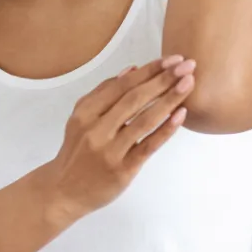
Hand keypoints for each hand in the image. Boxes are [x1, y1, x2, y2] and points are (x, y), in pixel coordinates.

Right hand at [40, 55, 195, 222]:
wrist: (63, 191)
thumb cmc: (77, 152)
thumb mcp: (81, 118)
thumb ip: (104, 93)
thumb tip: (132, 69)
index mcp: (85, 112)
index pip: (122, 85)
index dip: (149, 70)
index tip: (171, 59)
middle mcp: (96, 129)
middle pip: (134, 98)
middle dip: (163, 79)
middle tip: (187, 66)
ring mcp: (110, 151)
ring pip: (144, 120)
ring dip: (169, 99)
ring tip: (188, 84)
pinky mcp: (123, 170)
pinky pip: (148, 146)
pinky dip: (166, 129)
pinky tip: (180, 115)